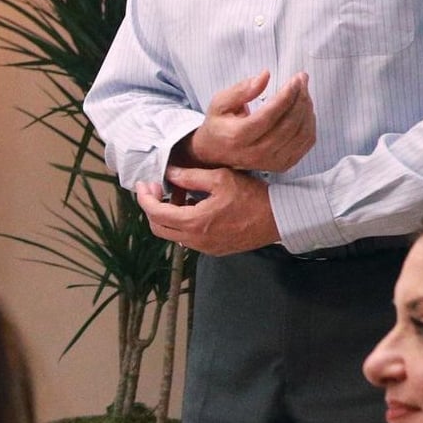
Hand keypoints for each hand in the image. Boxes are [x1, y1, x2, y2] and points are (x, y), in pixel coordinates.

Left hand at [135, 167, 281, 255]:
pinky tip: (194, 207)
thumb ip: (190, 176)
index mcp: (194, 223)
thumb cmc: (252, 197)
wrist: (279, 218)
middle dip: (152, 207)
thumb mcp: (220, 179)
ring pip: (173, 234)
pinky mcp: (214, 249)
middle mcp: (195, 240)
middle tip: (157, 189)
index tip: (144, 184)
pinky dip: (184, 224)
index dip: (145, 197)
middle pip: (158, 228)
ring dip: (169, 216)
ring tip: (178, 195)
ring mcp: (205, 248)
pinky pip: (189, 239)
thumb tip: (170, 173)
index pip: (155, 213)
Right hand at [178, 70, 315, 173]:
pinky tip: (304, 110)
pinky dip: (310, 123)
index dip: (286, 96)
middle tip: (302, 79)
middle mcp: (255, 153)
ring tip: (303, 92)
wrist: (216, 153)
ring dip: (307, 108)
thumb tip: (265, 76)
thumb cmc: (219, 124)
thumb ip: (240, 90)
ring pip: (301, 133)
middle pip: (288, 124)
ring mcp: (270, 162)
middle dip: (300, 98)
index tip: (295, 79)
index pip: (268, 116)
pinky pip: (306, 142)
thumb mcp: (219, 103)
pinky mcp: (282, 164)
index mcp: (237, 137)